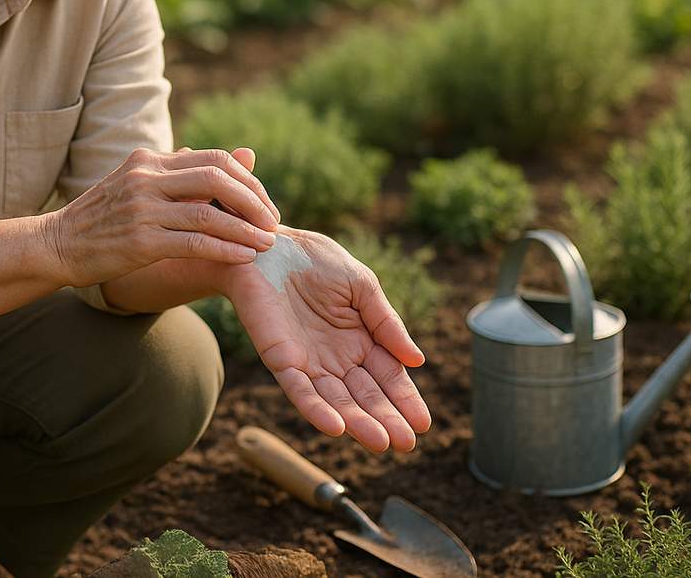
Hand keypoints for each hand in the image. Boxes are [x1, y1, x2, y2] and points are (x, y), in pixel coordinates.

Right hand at [43, 147, 280, 287]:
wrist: (58, 243)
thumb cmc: (105, 216)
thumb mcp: (141, 184)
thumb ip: (187, 172)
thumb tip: (240, 157)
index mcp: (150, 160)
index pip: (215, 159)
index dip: (249, 180)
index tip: (265, 204)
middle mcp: (146, 178)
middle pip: (218, 178)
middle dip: (254, 201)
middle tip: (272, 223)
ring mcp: (141, 209)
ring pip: (209, 212)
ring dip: (245, 229)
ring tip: (266, 243)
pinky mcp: (139, 241)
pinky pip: (193, 242)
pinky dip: (224, 248)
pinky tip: (244, 257)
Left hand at [220, 228, 430, 451]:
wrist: (267, 245)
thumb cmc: (315, 260)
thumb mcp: (361, 286)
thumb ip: (386, 323)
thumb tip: (417, 360)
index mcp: (361, 339)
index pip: (388, 376)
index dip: (405, 400)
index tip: (423, 424)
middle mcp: (337, 358)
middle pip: (365, 395)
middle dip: (386, 419)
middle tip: (406, 444)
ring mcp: (308, 362)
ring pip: (335, 400)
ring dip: (357, 422)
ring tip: (380, 442)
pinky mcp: (280, 360)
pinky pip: (299, 390)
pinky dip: (316, 409)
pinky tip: (336, 427)